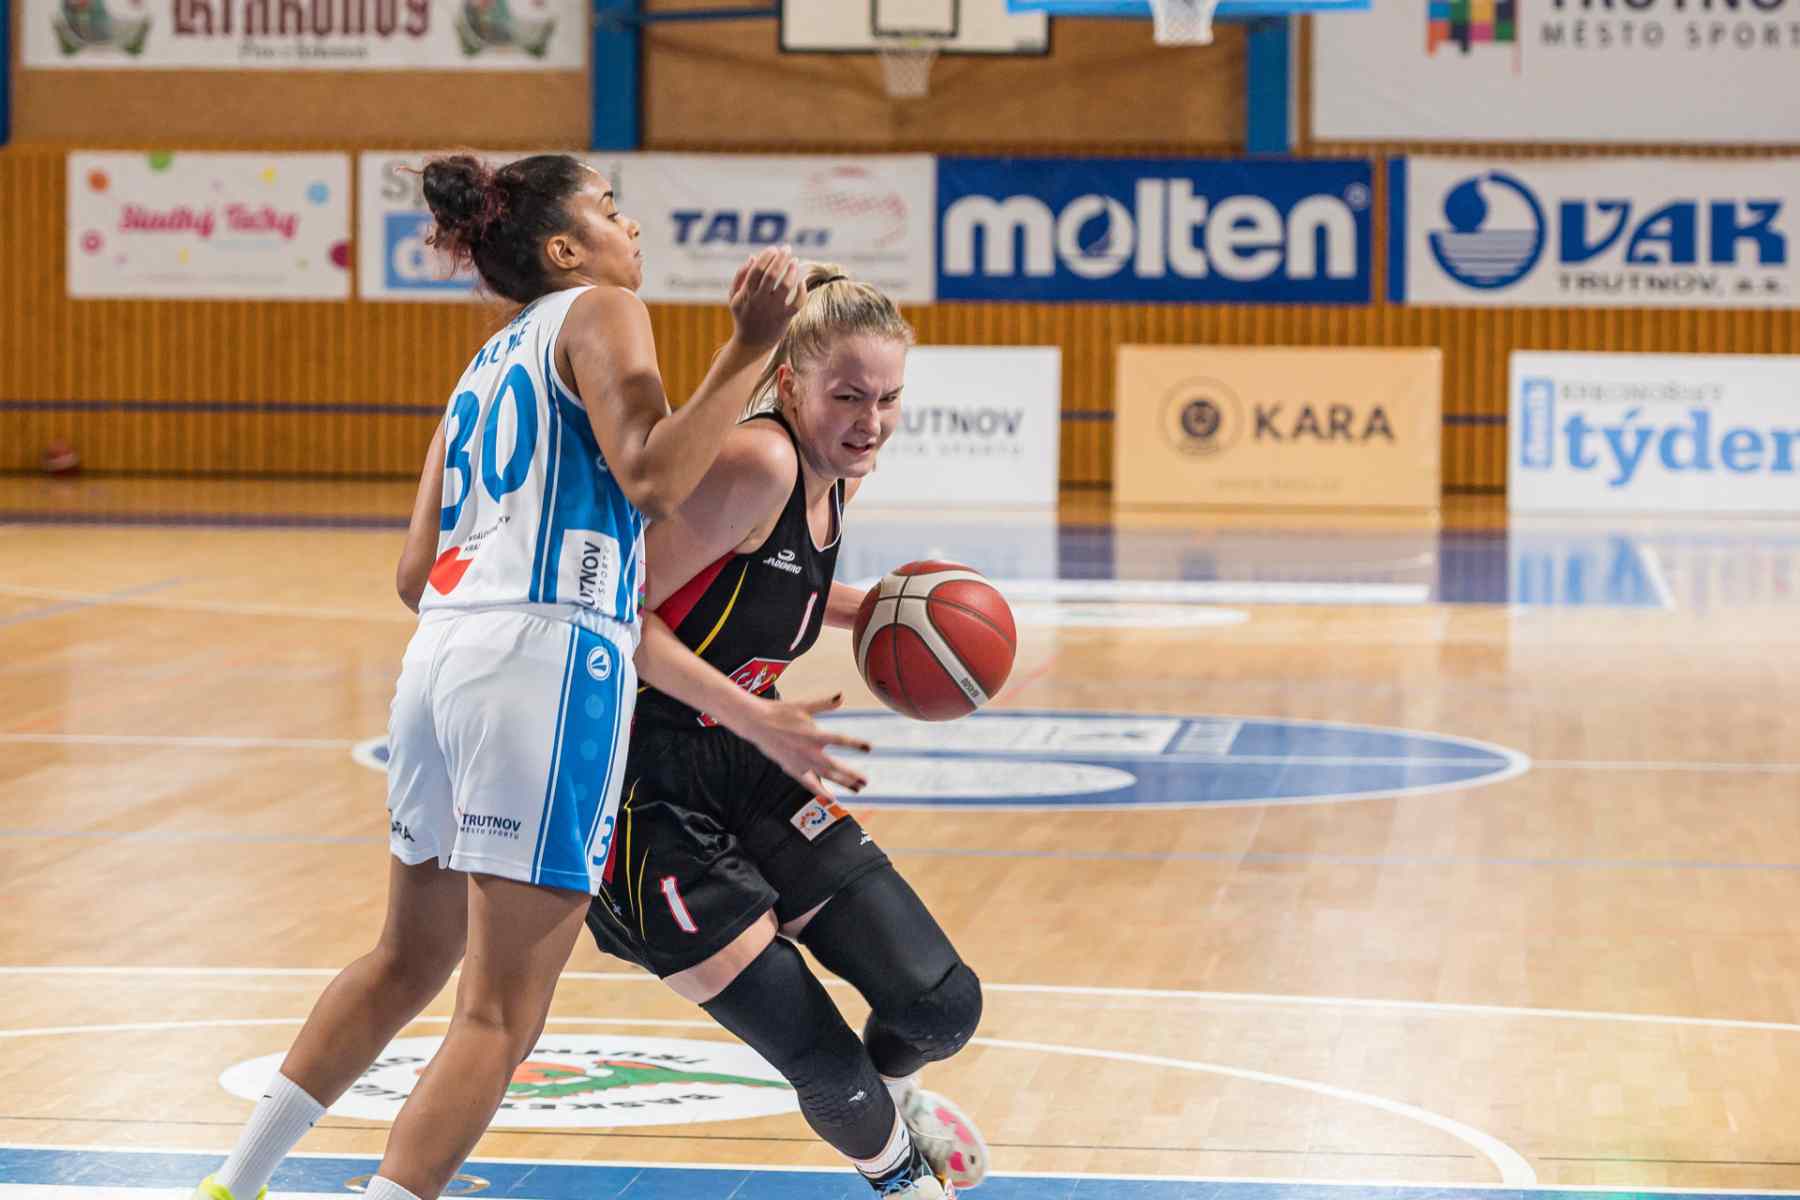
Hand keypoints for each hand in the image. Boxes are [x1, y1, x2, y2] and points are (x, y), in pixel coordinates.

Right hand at [727, 245, 804, 353]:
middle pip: (772, 274)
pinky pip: (797, 303)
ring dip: (792, 271)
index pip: (757, 270)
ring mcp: (773, 309)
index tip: (773, 249)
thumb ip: (740, 276)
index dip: (766, 256)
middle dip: (781, 258)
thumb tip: (752, 257)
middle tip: (787, 248)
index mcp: (747, 293)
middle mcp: (760, 300)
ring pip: (786, 286)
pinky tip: (802, 283)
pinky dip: (802, 292)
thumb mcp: (734, 297)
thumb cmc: (743, 316)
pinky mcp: (785, 318)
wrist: (752, 343)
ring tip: (795, 261)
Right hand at [733, 691, 870, 794]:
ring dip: (841, 783)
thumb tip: (841, 695)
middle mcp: (808, 751)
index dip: (855, 745)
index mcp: (813, 734)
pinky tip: (832, 797)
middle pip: (834, 767)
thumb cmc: (781, 712)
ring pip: (824, 777)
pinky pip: (808, 783)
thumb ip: (825, 703)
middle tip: (865, 781)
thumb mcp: (804, 705)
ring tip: (856, 789)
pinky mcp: (792, 768)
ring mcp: (800, 762)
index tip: (869, 748)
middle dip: (851, 775)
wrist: (757, 723)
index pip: (840, 741)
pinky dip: (820, 791)